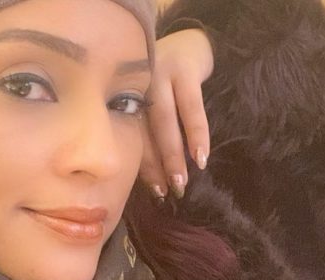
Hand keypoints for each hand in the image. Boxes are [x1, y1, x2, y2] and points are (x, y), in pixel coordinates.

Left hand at [140, 28, 213, 201]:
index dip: (144, 167)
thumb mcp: (154, 104)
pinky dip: (196, 133)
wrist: (191, 42)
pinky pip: (191, 106)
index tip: (156, 191)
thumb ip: (149, 131)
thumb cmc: (169, 84)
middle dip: (155, 165)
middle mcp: (136, 87)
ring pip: (164, 121)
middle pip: (144, 132)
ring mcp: (158, 76)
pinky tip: (200, 155)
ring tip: (182, 181)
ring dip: (173, 154)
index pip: (132, 139)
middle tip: (166, 192)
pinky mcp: (183, 69)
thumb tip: (156, 179)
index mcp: (124, 99)